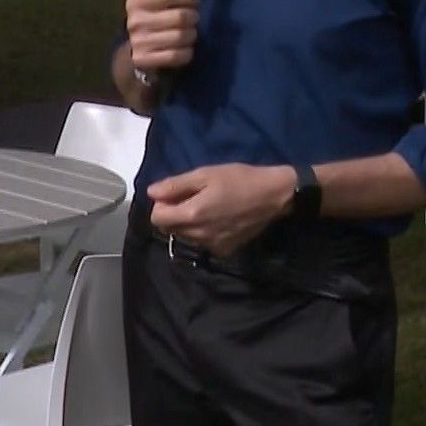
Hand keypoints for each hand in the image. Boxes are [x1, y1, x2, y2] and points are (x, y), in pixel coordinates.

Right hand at [126, 0, 201, 75]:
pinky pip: (178, 55)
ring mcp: (139, 42)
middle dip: (192, 18)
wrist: (135, 55)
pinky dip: (186, 52)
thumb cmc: (151, 20)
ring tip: (188, 34)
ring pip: (181, 36)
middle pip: (179, 16)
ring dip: (191, 36)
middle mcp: (135, 21)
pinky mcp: (145, 60)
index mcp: (136, 2)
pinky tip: (184, 49)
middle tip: (193, 19)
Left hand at [147, 163, 294, 256]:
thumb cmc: (239, 179)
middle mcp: (198, 235)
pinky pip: (203, 242)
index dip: (162, 204)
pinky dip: (205, 232)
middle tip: (193, 197)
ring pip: (186, 237)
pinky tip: (220, 219)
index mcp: (191, 215)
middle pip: (170, 229)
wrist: (274, 196)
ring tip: (208, 207)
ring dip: (189, 224)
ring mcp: (212, 246)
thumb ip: (175, 185)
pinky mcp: (225, 250)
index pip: (156, 218)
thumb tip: (151, 193)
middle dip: (174, 214)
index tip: (175, 194)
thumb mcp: (206, 174)